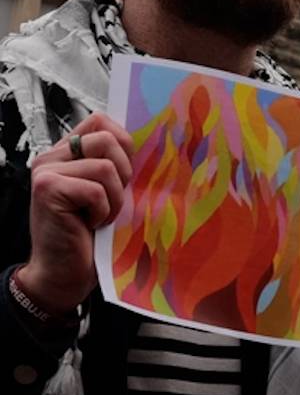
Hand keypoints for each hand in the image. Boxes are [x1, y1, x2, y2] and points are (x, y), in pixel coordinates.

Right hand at [16, 113, 133, 313]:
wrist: (65, 273)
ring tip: (100, 216)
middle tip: (112, 200)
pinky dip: (102, 211)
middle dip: (123, 172)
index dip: (123, 144)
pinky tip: (90, 225)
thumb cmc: (92, 236)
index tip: (126, 174)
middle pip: (107, 138)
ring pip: (105, 166)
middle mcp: (52, 157)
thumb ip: (117, 167)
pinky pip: (95, 189)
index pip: (101, 120)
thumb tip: (158, 143)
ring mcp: (47, 171)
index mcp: (68, 153)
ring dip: (114, 198)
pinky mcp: (47, 189)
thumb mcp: (110, 194)